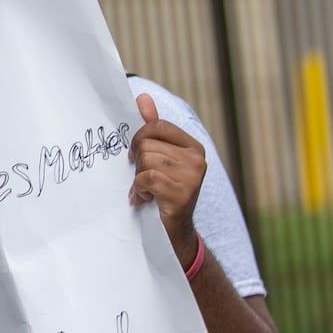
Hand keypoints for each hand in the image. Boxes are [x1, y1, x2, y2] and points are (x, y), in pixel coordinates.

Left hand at [129, 93, 206, 268]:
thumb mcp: (156, 159)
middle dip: (137, 165)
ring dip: (138, 180)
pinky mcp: (184, 194)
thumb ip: (150, 129)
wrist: (172, 235)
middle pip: (146, 144)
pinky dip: (140, 191)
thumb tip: (142, 98)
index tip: (135, 158)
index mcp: (192, 146)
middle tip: (144, 183)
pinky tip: (146, 201)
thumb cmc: (160, 194)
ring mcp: (193, 176)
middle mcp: (197, 159)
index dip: (138, 140)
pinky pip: (147, 179)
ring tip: (147, 193)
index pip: (155, 125)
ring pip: (145, 161)